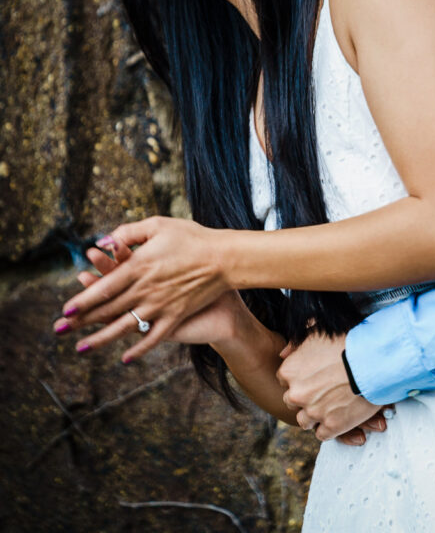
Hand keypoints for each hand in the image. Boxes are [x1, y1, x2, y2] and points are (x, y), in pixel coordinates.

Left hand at [73, 248, 248, 348]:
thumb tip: (106, 240)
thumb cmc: (192, 237)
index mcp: (140, 266)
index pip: (104, 287)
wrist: (225, 258)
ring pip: (124, 327)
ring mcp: (160, 306)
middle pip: (108, 309)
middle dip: (81, 321)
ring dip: (100, 339)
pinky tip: (125, 359)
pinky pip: (153, 338)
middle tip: (59, 330)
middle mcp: (146, 289)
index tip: (65, 309)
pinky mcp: (175, 316)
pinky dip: (139, 350)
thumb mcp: (160, 225)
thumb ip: (131, 232)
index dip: (83, 299)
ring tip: (80, 349)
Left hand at [276, 331, 380, 440]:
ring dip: (315, 414)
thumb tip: (283, 354)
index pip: (284, 380)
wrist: (373, 359)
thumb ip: (295, 343)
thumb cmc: (347, 340)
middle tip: (324, 389)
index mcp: (290, 371)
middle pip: (293, 401)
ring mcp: (314, 412)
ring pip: (305, 421)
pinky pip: (322, 434)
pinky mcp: (332, 426)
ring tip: (332, 404)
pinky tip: (339, 415)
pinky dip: (330, 427)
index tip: (312, 376)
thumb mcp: (316, 331)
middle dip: (305, 396)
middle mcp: (297, 394)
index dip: (299, 378)